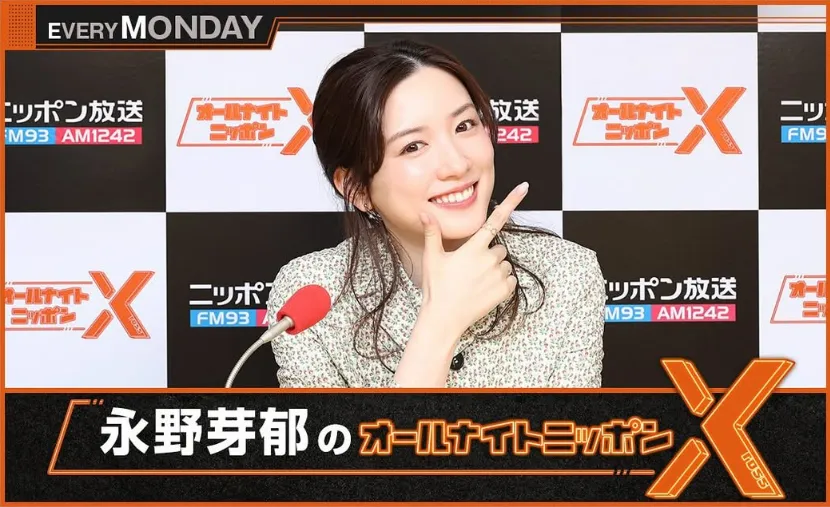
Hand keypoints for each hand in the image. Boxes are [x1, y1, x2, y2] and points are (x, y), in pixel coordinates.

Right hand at [419, 182, 528, 335]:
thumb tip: (424, 212)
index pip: (495, 220)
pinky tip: (484, 290)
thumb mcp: (433, 258)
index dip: (511, 202)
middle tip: (469, 268)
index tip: (524, 187)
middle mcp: (490, 259)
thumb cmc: (437, 287)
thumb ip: (433, 233)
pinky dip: (501, 283)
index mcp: (473, 247)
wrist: (444, 318)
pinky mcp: (505, 290)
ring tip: (475, 281)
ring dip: (494, 268)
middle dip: (488, 253)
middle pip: (498, 247)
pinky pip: (510, 280)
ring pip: (504, 263)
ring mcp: (499, 275)